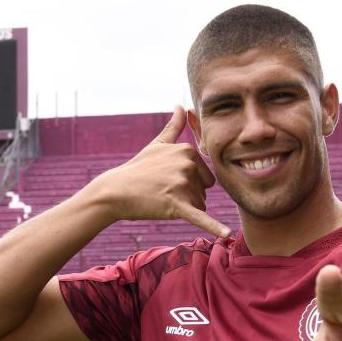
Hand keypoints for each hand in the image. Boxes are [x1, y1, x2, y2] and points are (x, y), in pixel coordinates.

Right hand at [82, 106, 230, 237]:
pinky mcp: (177, 204)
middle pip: (204, 191)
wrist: (115, 191)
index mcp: (188, 151)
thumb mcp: (157, 145)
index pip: (206, 176)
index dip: (189, 183)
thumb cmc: (138, 169)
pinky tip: (226, 235)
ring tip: (161, 200)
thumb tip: (181, 105)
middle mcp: (188, 164)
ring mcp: (182, 184)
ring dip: (184, 208)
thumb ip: (174, 126)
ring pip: (200, 206)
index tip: (168, 179)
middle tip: (163, 191)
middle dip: (189, 196)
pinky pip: (200, 217)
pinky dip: (214, 228)